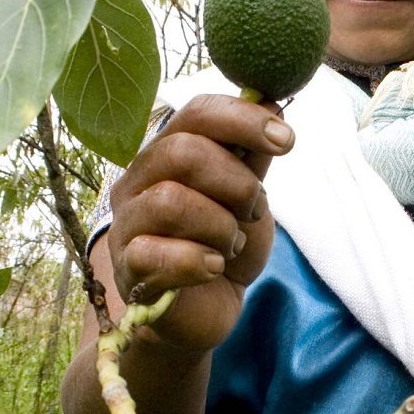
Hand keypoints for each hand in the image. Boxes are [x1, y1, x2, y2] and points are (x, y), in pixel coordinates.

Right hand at [105, 92, 294, 354]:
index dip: (242, 119)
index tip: (286, 141)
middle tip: (254, 210)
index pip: (195, 113)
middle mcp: (138, 182)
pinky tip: (213, 267)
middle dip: (236, 182)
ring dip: (220, 225)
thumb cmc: (224, 245)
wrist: (208, 310)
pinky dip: (197, 261)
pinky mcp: (128, 271)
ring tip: (231, 245)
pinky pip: (156, 254)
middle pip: (181, 152)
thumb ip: (252, 157)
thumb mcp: (247, 198)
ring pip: (171, 202)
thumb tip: (272, 103)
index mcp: (166, 154)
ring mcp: (127, 226)